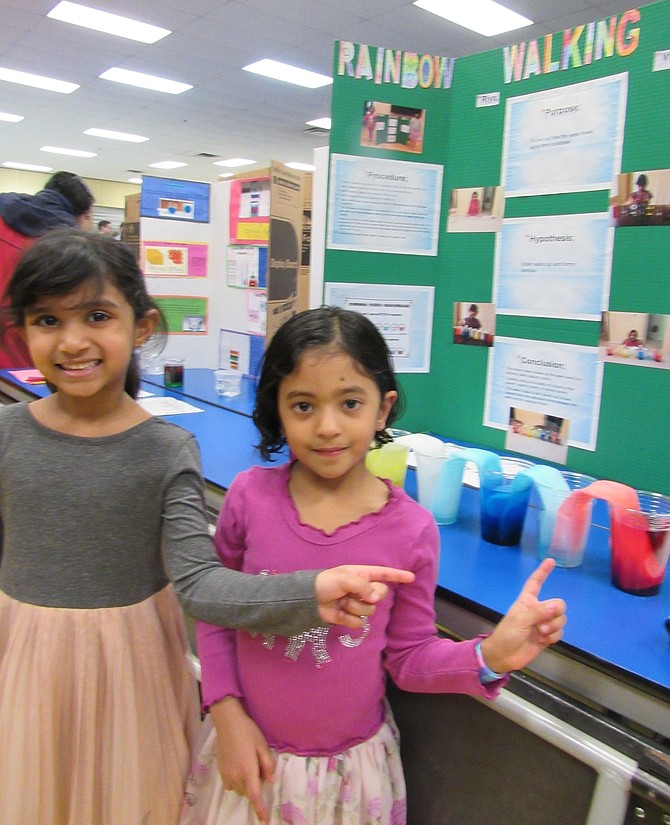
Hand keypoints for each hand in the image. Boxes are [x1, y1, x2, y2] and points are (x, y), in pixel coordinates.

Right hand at [210, 697, 274, 823]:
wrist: (228, 722)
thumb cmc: (248, 732)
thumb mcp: (263, 745)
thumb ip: (268, 764)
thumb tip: (271, 781)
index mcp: (248, 770)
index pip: (255, 796)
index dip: (260, 809)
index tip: (264, 820)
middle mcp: (236, 776)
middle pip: (248, 793)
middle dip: (255, 787)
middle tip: (259, 768)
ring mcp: (226, 774)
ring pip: (239, 790)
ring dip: (246, 785)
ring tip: (249, 766)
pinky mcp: (220, 770)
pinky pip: (229, 785)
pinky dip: (236, 782)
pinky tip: (239, 769)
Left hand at [315, 564, 414, 627]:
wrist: (309, 599)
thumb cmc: (326, 582)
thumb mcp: (344, 578)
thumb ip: (362, 586)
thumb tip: (376, 599)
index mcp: (362, 574)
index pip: (384, 574)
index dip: (398, 575)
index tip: (412, 577)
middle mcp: (363, 589)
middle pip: (381, 594)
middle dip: (370, 596)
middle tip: (354, 594)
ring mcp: (357, 603)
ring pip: (370, 610)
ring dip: (355, 607)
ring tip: (342, 602)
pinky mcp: (350, 617)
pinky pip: (359, 622)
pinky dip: (349, 619)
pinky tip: (339, 613)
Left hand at [480, 559, 566, 673]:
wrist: (505, 656)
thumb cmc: (507, 634)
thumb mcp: (520, 620)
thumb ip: (539, 611)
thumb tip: (558, 606)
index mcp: (527, 601)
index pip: (536, 582)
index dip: (542, 572)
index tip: (551, 561)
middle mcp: (537, 610)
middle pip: (558, 604)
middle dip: (555, 613)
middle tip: (543, 623)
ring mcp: (543, 623)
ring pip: (561, 619)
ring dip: (554, 626)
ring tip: (541, 633)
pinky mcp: (548, 637)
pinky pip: (560, 632)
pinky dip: (554, 636)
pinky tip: (544, 641)